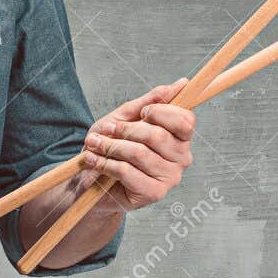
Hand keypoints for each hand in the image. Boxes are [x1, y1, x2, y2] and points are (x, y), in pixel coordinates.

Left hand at [78, 77, 196, 211]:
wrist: (92, 179)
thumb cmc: (111, 146)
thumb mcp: (126, 117)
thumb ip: (151, 101)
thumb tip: (180, 84)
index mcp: (180, 138)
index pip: (185, 120)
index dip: (160, 112)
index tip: (141, 113)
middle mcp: (181, 159)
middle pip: (158, 135)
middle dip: (125, 129)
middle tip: (107, 129)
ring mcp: (170, 178)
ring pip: (140, 153)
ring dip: (110, 146)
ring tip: (94, 144)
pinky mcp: (153, 193)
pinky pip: (128, 171)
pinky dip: (105, 163)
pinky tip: (94, 161)